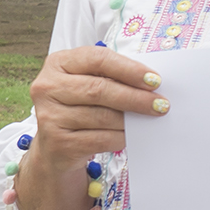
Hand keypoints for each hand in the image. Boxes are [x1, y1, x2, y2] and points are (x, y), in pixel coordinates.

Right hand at [26, 46, 165, 172]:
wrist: (56, 150)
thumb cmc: (80, 109)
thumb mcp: (88, 85)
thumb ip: (112, 78)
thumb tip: (152, 82)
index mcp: (57, 63)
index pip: (97, 59)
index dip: (129, 69)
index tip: (154, 80)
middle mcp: (47, 87)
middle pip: (99, 89)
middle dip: (135, 97)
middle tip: (162, 104)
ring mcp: (49, 116)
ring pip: (102, 116)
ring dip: (130, 120)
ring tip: (149, 120)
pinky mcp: (57, 143)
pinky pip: (100, 139)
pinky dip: (120, 138)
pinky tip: (130, 137)